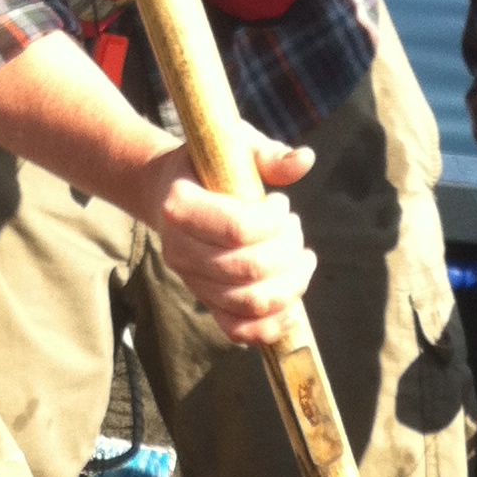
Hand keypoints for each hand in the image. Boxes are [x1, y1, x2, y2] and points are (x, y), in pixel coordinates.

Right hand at [132, 131, 317, 347]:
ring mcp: (191, 281)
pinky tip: (294, 302)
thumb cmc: (209, 165)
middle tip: (294, 228)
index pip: (238, 229)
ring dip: (291, 282)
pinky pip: (238, 330)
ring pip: (251, 302)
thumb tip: (305, 160)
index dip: (275, 220)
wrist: (171, 192)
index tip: (282, 203)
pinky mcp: (205, 302)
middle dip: (288, 250)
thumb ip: (268, 155)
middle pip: (249, 268)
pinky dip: (271, 325)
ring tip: (301, 256)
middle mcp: (178, 250)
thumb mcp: (234, 146)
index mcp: (179, 206)